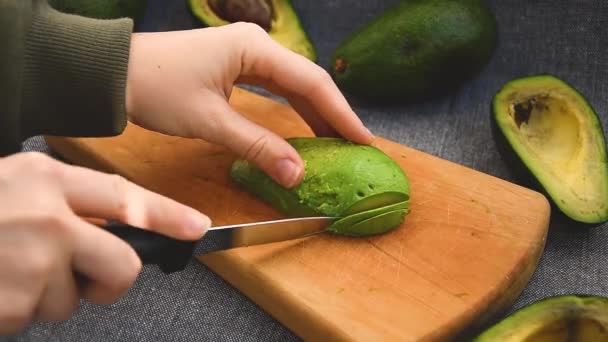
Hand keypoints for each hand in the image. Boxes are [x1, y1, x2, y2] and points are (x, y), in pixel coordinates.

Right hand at [0, 152, 208, 333]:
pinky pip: (34, 318)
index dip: (168, 215)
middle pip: (124, 264)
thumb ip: (62, 198)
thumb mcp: (12, 185)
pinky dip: (15, 311)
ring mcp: (36, 263)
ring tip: (6, 271)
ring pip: (72, 299)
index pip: (125, 197)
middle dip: (109, 282)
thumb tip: (102, 224)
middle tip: (78, 280)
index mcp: (48, 180)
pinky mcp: (18, 302)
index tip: (197, 226)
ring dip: (44, 296)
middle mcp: (51, 219)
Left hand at [125, 23, 373, 188]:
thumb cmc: (155, 88)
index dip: (341, 114)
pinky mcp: (234, 65)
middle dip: (332, 114)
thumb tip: (296, 173)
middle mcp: (255, 45)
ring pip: (293, 85)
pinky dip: (292, 108)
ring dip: (314, 112)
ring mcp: (245, 53)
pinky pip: (275, 87)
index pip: (312, 82)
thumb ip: (257, 147)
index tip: (363, 139)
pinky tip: (303, 126)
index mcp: (254, 48)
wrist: (112, 74)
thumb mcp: (210, 121)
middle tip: (355, 146)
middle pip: (307, 81)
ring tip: (336, 141)